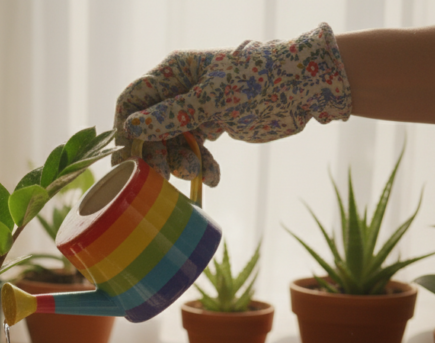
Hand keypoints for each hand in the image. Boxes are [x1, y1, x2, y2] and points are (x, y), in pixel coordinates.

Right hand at [113, 23, 350, 186]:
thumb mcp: (212, 101)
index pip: (133, 100)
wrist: (307, 88)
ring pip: (172, 143)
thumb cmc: (259, 83)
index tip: (129, 159)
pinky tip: (214, 177)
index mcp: (174, 73)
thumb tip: (130, 127)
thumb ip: (171, 115)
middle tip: (165, 178)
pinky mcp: (212, 125)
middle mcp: (179, 89)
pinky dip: (202, 164)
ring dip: (183, 163)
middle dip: (159, 153)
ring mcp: (194, 108)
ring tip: (200, 174)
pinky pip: (194, 149)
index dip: (127, 130)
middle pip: (150, 128)